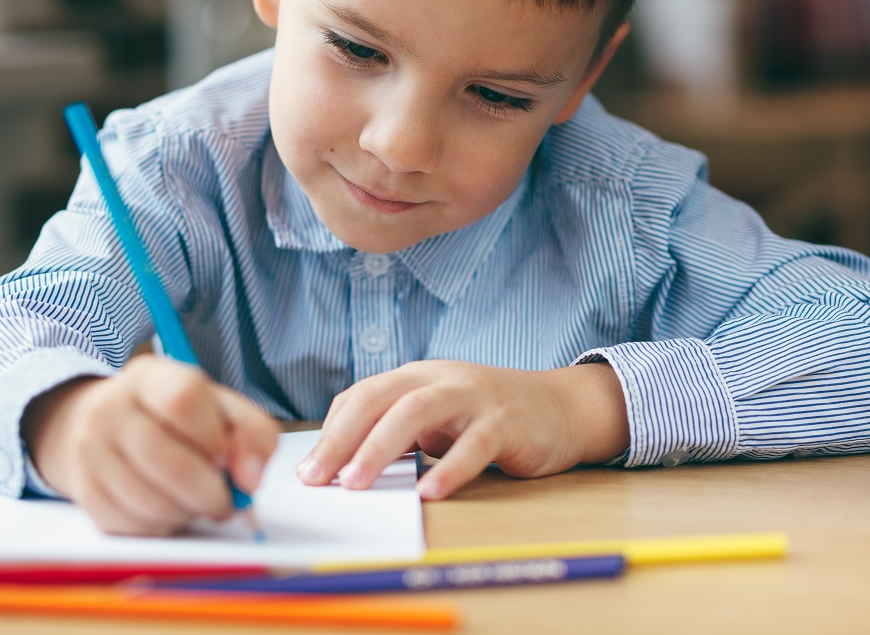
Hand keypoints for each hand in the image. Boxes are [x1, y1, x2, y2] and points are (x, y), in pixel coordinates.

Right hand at [21, 355, 278, 535]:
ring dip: (187, 512)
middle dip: (211, 493)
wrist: (100, 424)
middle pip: (170, 463)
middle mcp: (112, 409)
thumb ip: (252, 433)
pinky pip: (132, 524)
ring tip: (195, 501)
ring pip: (151, 502)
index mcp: (151, 377)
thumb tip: (251, 479)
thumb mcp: (218, 406)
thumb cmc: (174, 418)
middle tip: (226, 500)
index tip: (228, 459)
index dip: (215, 438)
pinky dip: (162, 526)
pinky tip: (168, 509)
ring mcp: (91, 451)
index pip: (184, 400)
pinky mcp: (84, 491)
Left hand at [295, 360, 628, 499]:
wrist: (563, 408)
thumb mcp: (438, 419)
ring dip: (381, 448)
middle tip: (317, 480)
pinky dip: (449, 469)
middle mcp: (440, 378)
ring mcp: (473, 396)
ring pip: (417, 412)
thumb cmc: (490, 418)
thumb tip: (344, 469)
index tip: (306, 471)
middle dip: (342, 439)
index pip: (361, 396)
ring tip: (357, 484)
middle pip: (379, 398)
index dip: (331, 432)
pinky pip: (474, 444)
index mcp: (417, 377)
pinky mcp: (506, 421)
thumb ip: (400, 434)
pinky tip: (429, 493)